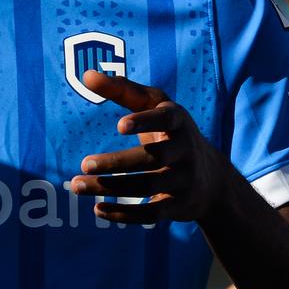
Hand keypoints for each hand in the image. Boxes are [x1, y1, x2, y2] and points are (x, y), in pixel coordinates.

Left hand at [68, 71, 227, 223]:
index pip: (165, 119)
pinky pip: (150, 213)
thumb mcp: (156, 107)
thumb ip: (124, 91)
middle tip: (84, 164)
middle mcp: (185, 151)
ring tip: (77, 185)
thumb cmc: (172, 134)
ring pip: (146, 187)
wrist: (212, 179)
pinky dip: (123, 214)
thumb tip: (86, 74)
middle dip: (117, 163)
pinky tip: (98, 209)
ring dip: (109, 188)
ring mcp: (184, 180)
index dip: (145, 121)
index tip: (120, 125)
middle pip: (151, 158)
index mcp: (179, 122)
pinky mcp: (178, 206)